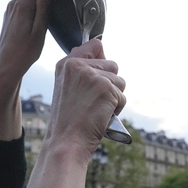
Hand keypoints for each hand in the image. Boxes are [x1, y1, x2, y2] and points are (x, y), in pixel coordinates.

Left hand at [0, 0, 51, 140]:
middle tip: (46, 26)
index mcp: (21, 4)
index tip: (54, 9)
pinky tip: (31, 34)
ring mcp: (10, 11)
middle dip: (44, 5)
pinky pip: (25, 11)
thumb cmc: (25, 53)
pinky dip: (31, 19)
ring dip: (38, 13)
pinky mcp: (9, 18)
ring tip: (39, 31)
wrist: (6, 69)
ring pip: (31, 4)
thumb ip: (43, 5)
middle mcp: (13, 4)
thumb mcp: (40, 30)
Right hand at [46, 39, 124, 155]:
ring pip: (119, 81)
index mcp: (65, 64)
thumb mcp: (67, 89)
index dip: (101, 61)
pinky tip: (100, 117)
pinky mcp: (105, 88)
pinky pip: (122, 96)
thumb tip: (99, 49)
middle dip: (109, 85)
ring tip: (95, 111)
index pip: (95, 45)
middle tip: (91, 103)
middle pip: (112, 65)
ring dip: (113, 98)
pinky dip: (116, 110)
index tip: (96, 80)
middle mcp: (77, 65)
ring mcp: (92, 75)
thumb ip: (80, 70)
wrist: (65, 143)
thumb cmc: (68, 122)